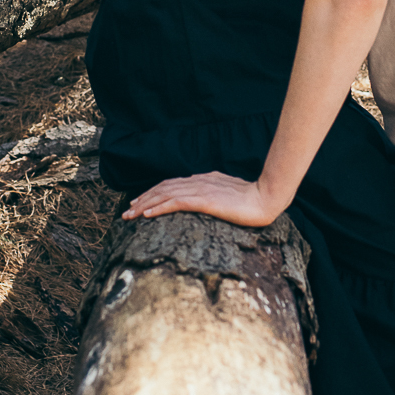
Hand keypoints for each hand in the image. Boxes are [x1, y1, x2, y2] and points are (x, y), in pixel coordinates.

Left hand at [122, 171, 285, 226]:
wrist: (267, 198)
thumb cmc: (253, 200)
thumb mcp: (229, 196)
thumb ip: (215, 196)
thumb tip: (205, 202)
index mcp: (204, 179)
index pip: (172, 185)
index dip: (154, 193)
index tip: (141, 203)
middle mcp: (199, 181)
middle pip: (163, 188)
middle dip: (143, 199)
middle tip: (128, 211)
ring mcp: (201, 189)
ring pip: (165, 194)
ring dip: (145, 204)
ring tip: (130, 214)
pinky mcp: (204, 200)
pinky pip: (175, 203)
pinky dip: (158, 207)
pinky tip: (147, 214)